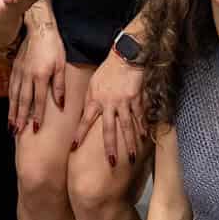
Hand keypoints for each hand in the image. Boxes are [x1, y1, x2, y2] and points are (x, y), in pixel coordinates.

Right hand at [9, 12, 67, 134]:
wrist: (39, 29)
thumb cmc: (53, 46)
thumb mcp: (61, 65)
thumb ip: (59, 85)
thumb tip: (60, 104)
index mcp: (40, 76)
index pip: (38, 101)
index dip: (37, 116)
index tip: (35, 129)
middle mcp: (27, 76)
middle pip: (22, 101)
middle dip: (19, 118)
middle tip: (16, 132)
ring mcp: (19, 72)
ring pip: (14, 95)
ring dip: (12, 111)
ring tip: (10, 124)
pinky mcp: (15, 68)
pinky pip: (11, 87)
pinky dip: (9, 99)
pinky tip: (9, 106)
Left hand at [73, 46, 144, 166]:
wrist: (125, 57)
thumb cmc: (107, 71)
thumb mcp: (92, 84)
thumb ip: (90, 101)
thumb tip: (85, 115)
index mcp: (95, 100)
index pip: (85, 120)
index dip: (79, 134)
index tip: (74, 148)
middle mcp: (109, 103)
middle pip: (109, 129)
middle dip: (110, 147)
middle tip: (111, 163)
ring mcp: (124, 102)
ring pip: (127, 127)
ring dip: (130, 143)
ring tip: (132, 158)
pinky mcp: (137, 99)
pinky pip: (140, 117)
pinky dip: (143, 128)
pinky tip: (144, 139)